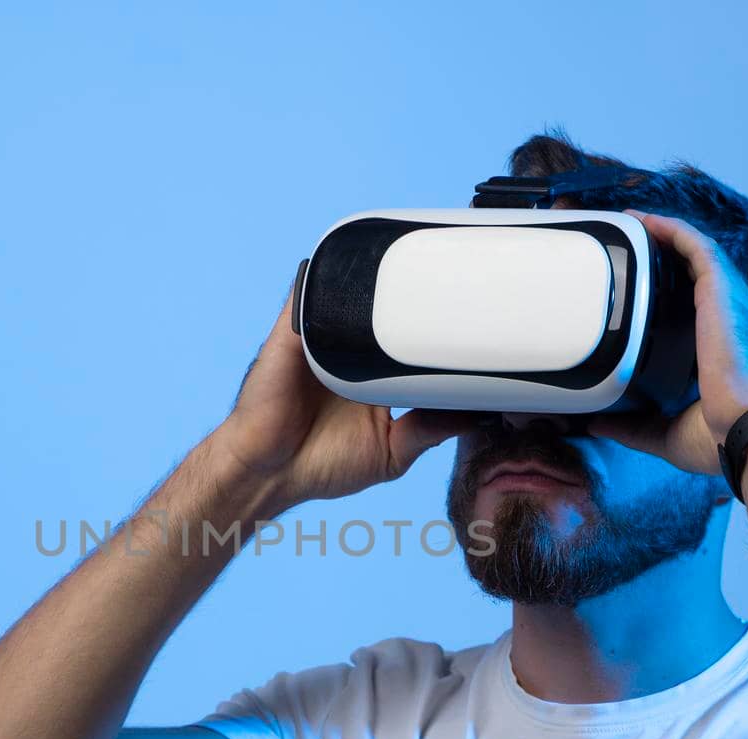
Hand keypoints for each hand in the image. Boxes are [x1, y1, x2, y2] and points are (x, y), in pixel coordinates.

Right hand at [209, 277, 476, 511]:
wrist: (269, 471)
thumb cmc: (322, 465)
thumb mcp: (393, 452)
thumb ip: (431, 430)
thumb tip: (478, 414)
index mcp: (374, 375)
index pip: (411, 339)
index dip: (436, 326)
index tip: (474, 314)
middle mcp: (350, 351)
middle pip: (385, 309)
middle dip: (415, 291)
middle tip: (455, 278)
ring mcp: (322, 339)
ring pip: (352, 294)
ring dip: (375, 277)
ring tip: (413, 257)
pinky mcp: (294, 332)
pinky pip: (310, 292)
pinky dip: (327, 275)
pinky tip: (354, 262)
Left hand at [589, 210, 747, 474]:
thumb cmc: (727, 439)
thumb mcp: (669, 432)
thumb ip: (633, 426)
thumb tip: (598, 425)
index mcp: (735, 349)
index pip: (705, 310)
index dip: (678, 292)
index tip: (648, 287)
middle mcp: (741, 319)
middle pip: (703, 274)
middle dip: (670, 255)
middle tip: (634, 246)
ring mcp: (737, 303)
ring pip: (700, 253)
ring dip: (667, 234)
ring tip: (635, 223)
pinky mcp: (725, 293)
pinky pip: (698, 247)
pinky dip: (672, 231)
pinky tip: (645, 221)